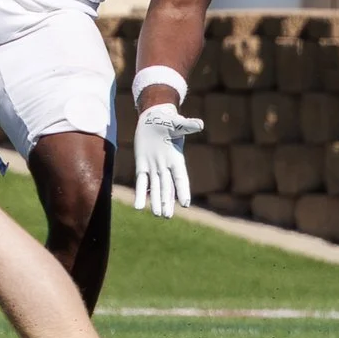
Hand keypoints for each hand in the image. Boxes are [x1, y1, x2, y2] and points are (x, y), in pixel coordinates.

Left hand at [132, 102, 203, 217]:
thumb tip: (200, 124)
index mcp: (176, 159)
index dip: (183, 191)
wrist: (154, 120)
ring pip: (156, 188)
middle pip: (168, 188)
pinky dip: (140, 194)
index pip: (180, 178)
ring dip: (156, 201)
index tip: (185, 204)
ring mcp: (154, 168)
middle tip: (167, 216)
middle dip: (167, 202)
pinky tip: (139, 207)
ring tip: (158, 215)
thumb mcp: (178, 124)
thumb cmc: (168, 121)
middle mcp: (166, 167)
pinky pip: (142, 183)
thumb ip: (188, 126)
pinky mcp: (142, 166)